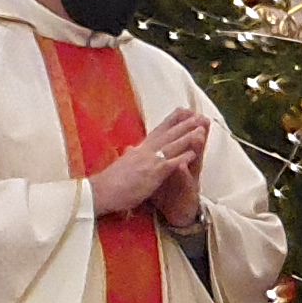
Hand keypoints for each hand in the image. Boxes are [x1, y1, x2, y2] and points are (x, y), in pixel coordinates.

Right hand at [88, 107, 207, 219]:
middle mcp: (144, 152)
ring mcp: (149, 162)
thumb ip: (130, 155)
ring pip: (171, 146)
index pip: (157, 131)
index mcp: (139, 150)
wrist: (99, 192)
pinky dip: (182, 158)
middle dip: (183, 124)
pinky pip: (170, 164)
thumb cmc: (110, 182)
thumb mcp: (123, 163)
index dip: (170, 121)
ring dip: (187, 137)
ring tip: (201, 128)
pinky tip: (194, 153)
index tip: (182, 110)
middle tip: (197, 114)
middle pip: (167, 134)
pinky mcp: (152, 174)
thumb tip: (131, 149)